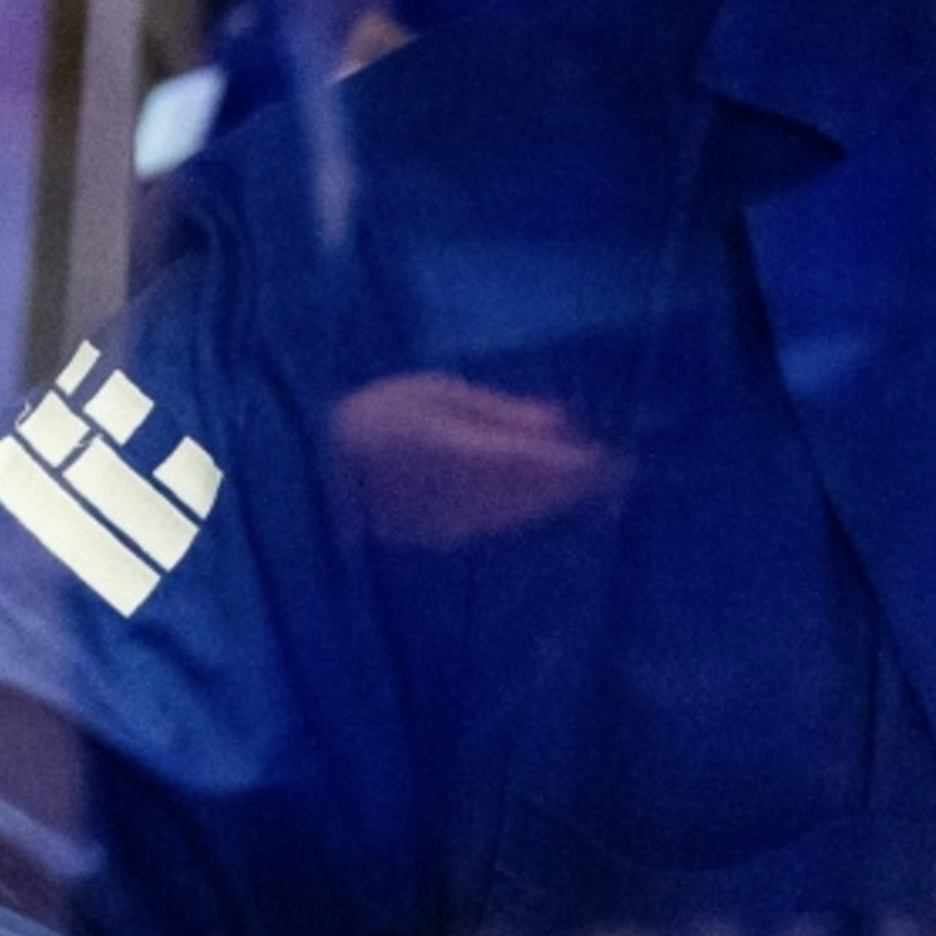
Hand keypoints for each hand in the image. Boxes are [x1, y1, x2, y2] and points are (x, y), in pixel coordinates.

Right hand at [321, 373, 621, 549]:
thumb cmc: (372, 417)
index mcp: (458, 450)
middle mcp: (460, 495)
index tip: (620, 457)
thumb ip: (498, 411)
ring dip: (559, 502)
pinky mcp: (442, 541)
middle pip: (538, 494)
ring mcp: (451, 524)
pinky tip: (548, 502)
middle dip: (579, 484)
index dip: (581, 463)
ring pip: (523, 514)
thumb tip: (560, 420)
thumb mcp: (434, 394)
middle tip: (624, 475)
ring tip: (598, 486)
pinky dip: (530, 512)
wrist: (311, 474)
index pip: (537, 462)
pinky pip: (500, 525)